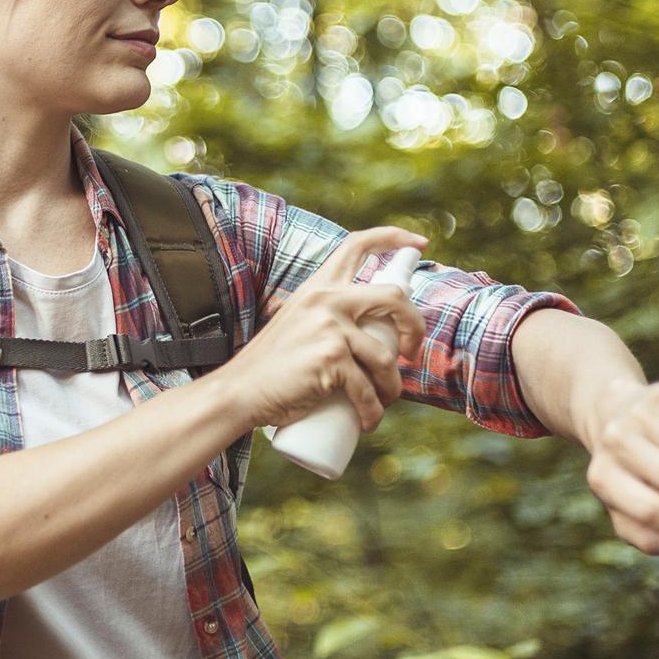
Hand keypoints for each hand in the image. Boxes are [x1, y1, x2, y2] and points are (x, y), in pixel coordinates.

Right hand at [214, 226, 429, 434]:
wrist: (239, 391)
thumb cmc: (271, 366)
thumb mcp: (298, 323)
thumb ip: (325, 317)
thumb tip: (369, 332)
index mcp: (318, 286)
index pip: (357, 244)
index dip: (393, 237)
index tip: (419, 243)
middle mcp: (326, 299)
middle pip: (394, 297)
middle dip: (416, 326)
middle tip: (410, 352)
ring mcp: (330, 328)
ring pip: (386, 357)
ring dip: (393, 387)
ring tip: (382, 401)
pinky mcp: (331, 358)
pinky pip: (368, 389)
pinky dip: (372, 412)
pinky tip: (367, 422)